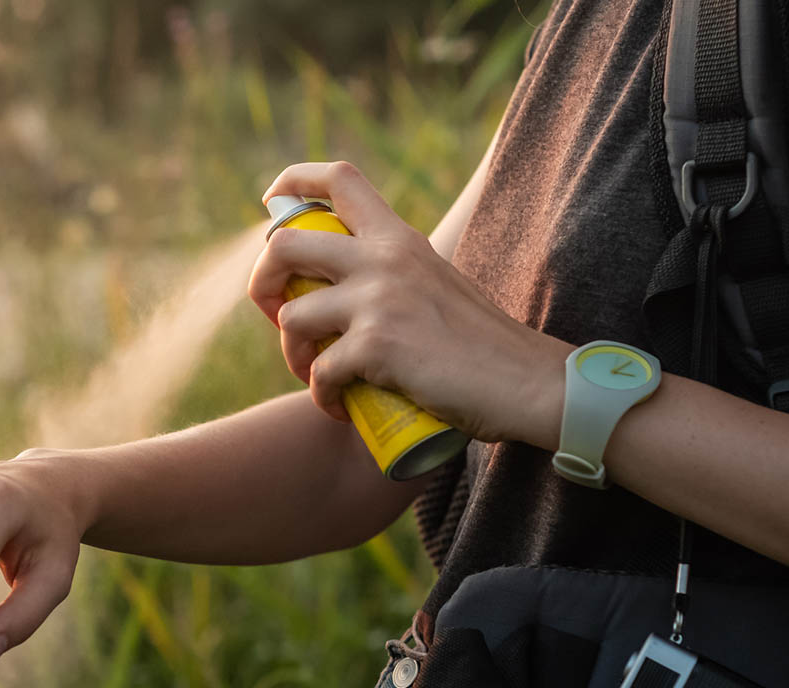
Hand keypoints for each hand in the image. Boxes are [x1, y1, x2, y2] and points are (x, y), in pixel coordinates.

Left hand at [249, 161, 572, 447]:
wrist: (526, 383)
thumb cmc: (483, 346)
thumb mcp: (436, 283)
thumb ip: (396, 276)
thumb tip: (345, 293)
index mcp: (400, 237)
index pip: (337, 179)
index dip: (290, 182)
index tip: (271, 206)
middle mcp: (384, 258)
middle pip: (283, 244)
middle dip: (262, 282)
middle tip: (277, 315)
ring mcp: (379, 300)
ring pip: (291, 316)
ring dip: (292, 354)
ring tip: (315, 375)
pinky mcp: (377, 347)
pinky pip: (319, 372)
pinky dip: (322, 396)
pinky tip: (340, 407)